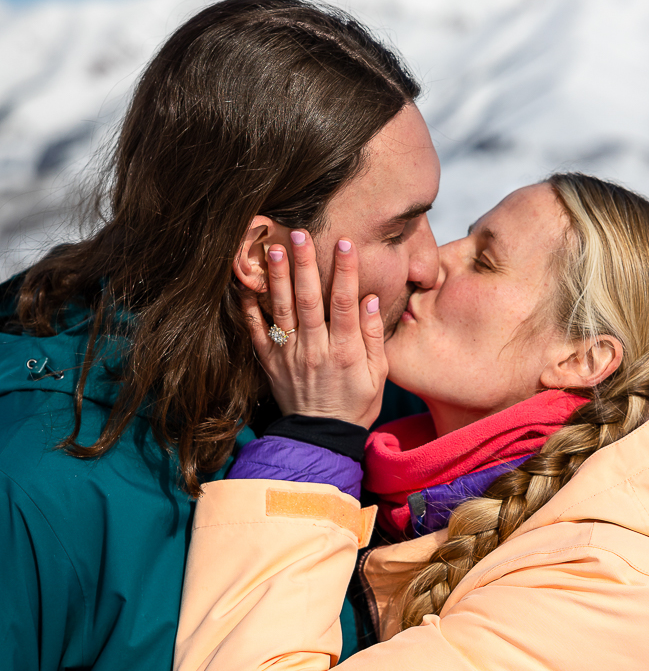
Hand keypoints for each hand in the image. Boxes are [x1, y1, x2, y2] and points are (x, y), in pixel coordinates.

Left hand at [243, 231, 387, 428]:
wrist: (321, 437)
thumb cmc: (356, 403)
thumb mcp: (378, 374)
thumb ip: (374, 335)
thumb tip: (369, 299)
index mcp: (344, 351)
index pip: (344, 303)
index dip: (345, 272)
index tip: (345, 244)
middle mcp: (314, 349)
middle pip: (308, 300)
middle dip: (305, 264)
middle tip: (300, 234)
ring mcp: (289, 355)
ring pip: (282, 310)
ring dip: (278, 277)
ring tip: (274, 249)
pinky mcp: (270, 361)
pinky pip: (257, 331)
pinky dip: (250, 307)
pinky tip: (248, 282)